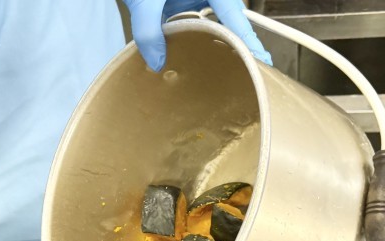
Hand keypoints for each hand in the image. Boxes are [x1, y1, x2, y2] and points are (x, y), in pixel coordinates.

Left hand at [123, 0, 271, 71]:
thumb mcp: (144, 2)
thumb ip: (148, 31)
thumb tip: (158, 64)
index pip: (232, 13)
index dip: (246, 38)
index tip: (260, 58)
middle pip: (230, 19)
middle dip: (240, 43)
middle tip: (255, 68)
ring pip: (215, 23)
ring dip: (220, 44)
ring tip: (234, 69)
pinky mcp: (181, 2)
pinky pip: (195, 24)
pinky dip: (197, 41)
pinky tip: (196, 60)